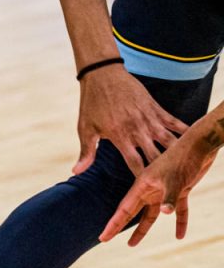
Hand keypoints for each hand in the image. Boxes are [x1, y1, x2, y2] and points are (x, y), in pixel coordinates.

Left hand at [75, 64, 189, 176]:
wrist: (102, 75)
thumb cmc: (92, 104)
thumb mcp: (85, 128)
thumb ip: (86, 152)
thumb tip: (76, 172)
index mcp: (120, 137)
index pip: (135, 164)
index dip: (143, 179)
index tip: (149, 192)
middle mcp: (137, 130)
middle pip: (156, 157)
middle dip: (164, 172)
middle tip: (172, 184)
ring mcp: (149, 119)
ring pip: (170, 141)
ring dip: (178, 154)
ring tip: (185, 167)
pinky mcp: (156, 109)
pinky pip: (175, 122)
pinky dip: (185, 132)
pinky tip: (192, 141)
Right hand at [101, 126, 217, 245]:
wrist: (200, 145)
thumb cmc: (184, 158)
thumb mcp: (176, 178)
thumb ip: (170, 197)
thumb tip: (165, 213)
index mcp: (143, 184)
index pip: (124, 209)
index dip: (114, 224)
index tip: (103, 237)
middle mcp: (150, 188)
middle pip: (132, 212)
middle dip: (119, 226)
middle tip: (106, 239)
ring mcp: (164, 189)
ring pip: (152, 214)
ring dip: (144, 228)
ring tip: (133, 244)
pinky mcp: (180, 189)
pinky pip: (178, 210)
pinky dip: (180, 221)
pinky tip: (180, 234)